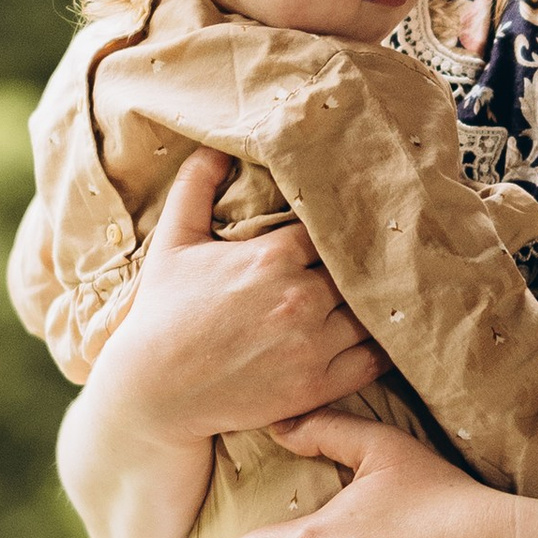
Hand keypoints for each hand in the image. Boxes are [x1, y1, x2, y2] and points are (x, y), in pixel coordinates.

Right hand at [84, 149, 386, 446]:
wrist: (154, 391)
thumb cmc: (162, 313)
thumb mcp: (173, 241)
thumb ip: (195, 186)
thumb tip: (215, 145)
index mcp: (272, 257)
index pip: (331, 228)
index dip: (340, 226)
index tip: (346, 224)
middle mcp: (300, 299)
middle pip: (358, 269)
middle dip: (363, 263)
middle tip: (378, 255)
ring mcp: (312, 345)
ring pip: (371, 312)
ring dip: (376, 302)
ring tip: (382, 292)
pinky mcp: (316, 386)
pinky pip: (373, 360)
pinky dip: (383, 346)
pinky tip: (383, 333)